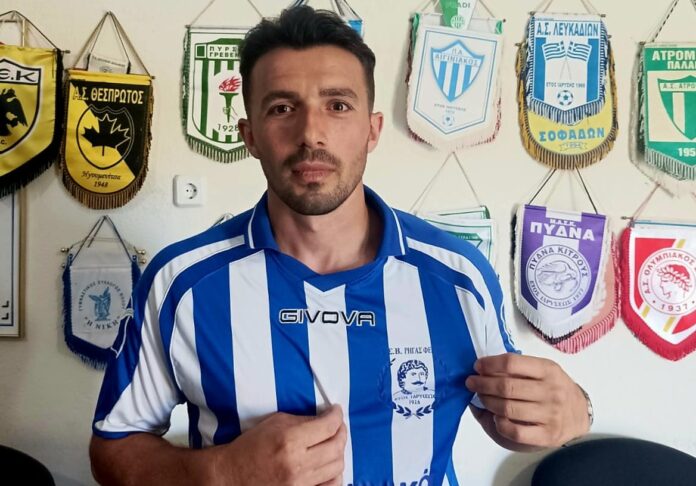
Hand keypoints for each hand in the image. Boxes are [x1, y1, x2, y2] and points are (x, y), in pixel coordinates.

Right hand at [215, 404, 346, 485]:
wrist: (232, 475)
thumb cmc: (252, 445)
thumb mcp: (275, 423)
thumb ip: (303, 420)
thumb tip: (326, 419)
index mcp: (290, 440)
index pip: (328, 426)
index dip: (337, 415)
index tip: (336, 411)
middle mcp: (297, 464)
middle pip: (337, 446)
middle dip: (341, 432)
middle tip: (338, 426)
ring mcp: (300, 484)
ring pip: (337, 467)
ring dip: (339, 452)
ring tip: (333, 443)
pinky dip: (335, 474)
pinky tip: (329, 465)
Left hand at [465, 353, 589, 448]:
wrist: (580, 414)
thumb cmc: (554, 389)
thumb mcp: (543, 371)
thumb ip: (517, 369)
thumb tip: (482, 371)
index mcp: (548, 370)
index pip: (512, 363)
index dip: (490, 364)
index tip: (477, 366)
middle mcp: (551, 391)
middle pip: (507, 386)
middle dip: (483, 383)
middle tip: (472, 382)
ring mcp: (550, 415)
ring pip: (508, 408)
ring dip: (487, 402)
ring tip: (481, 398)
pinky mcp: (547, 435)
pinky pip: (516, 432)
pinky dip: (500, 424)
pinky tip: (496, 418)